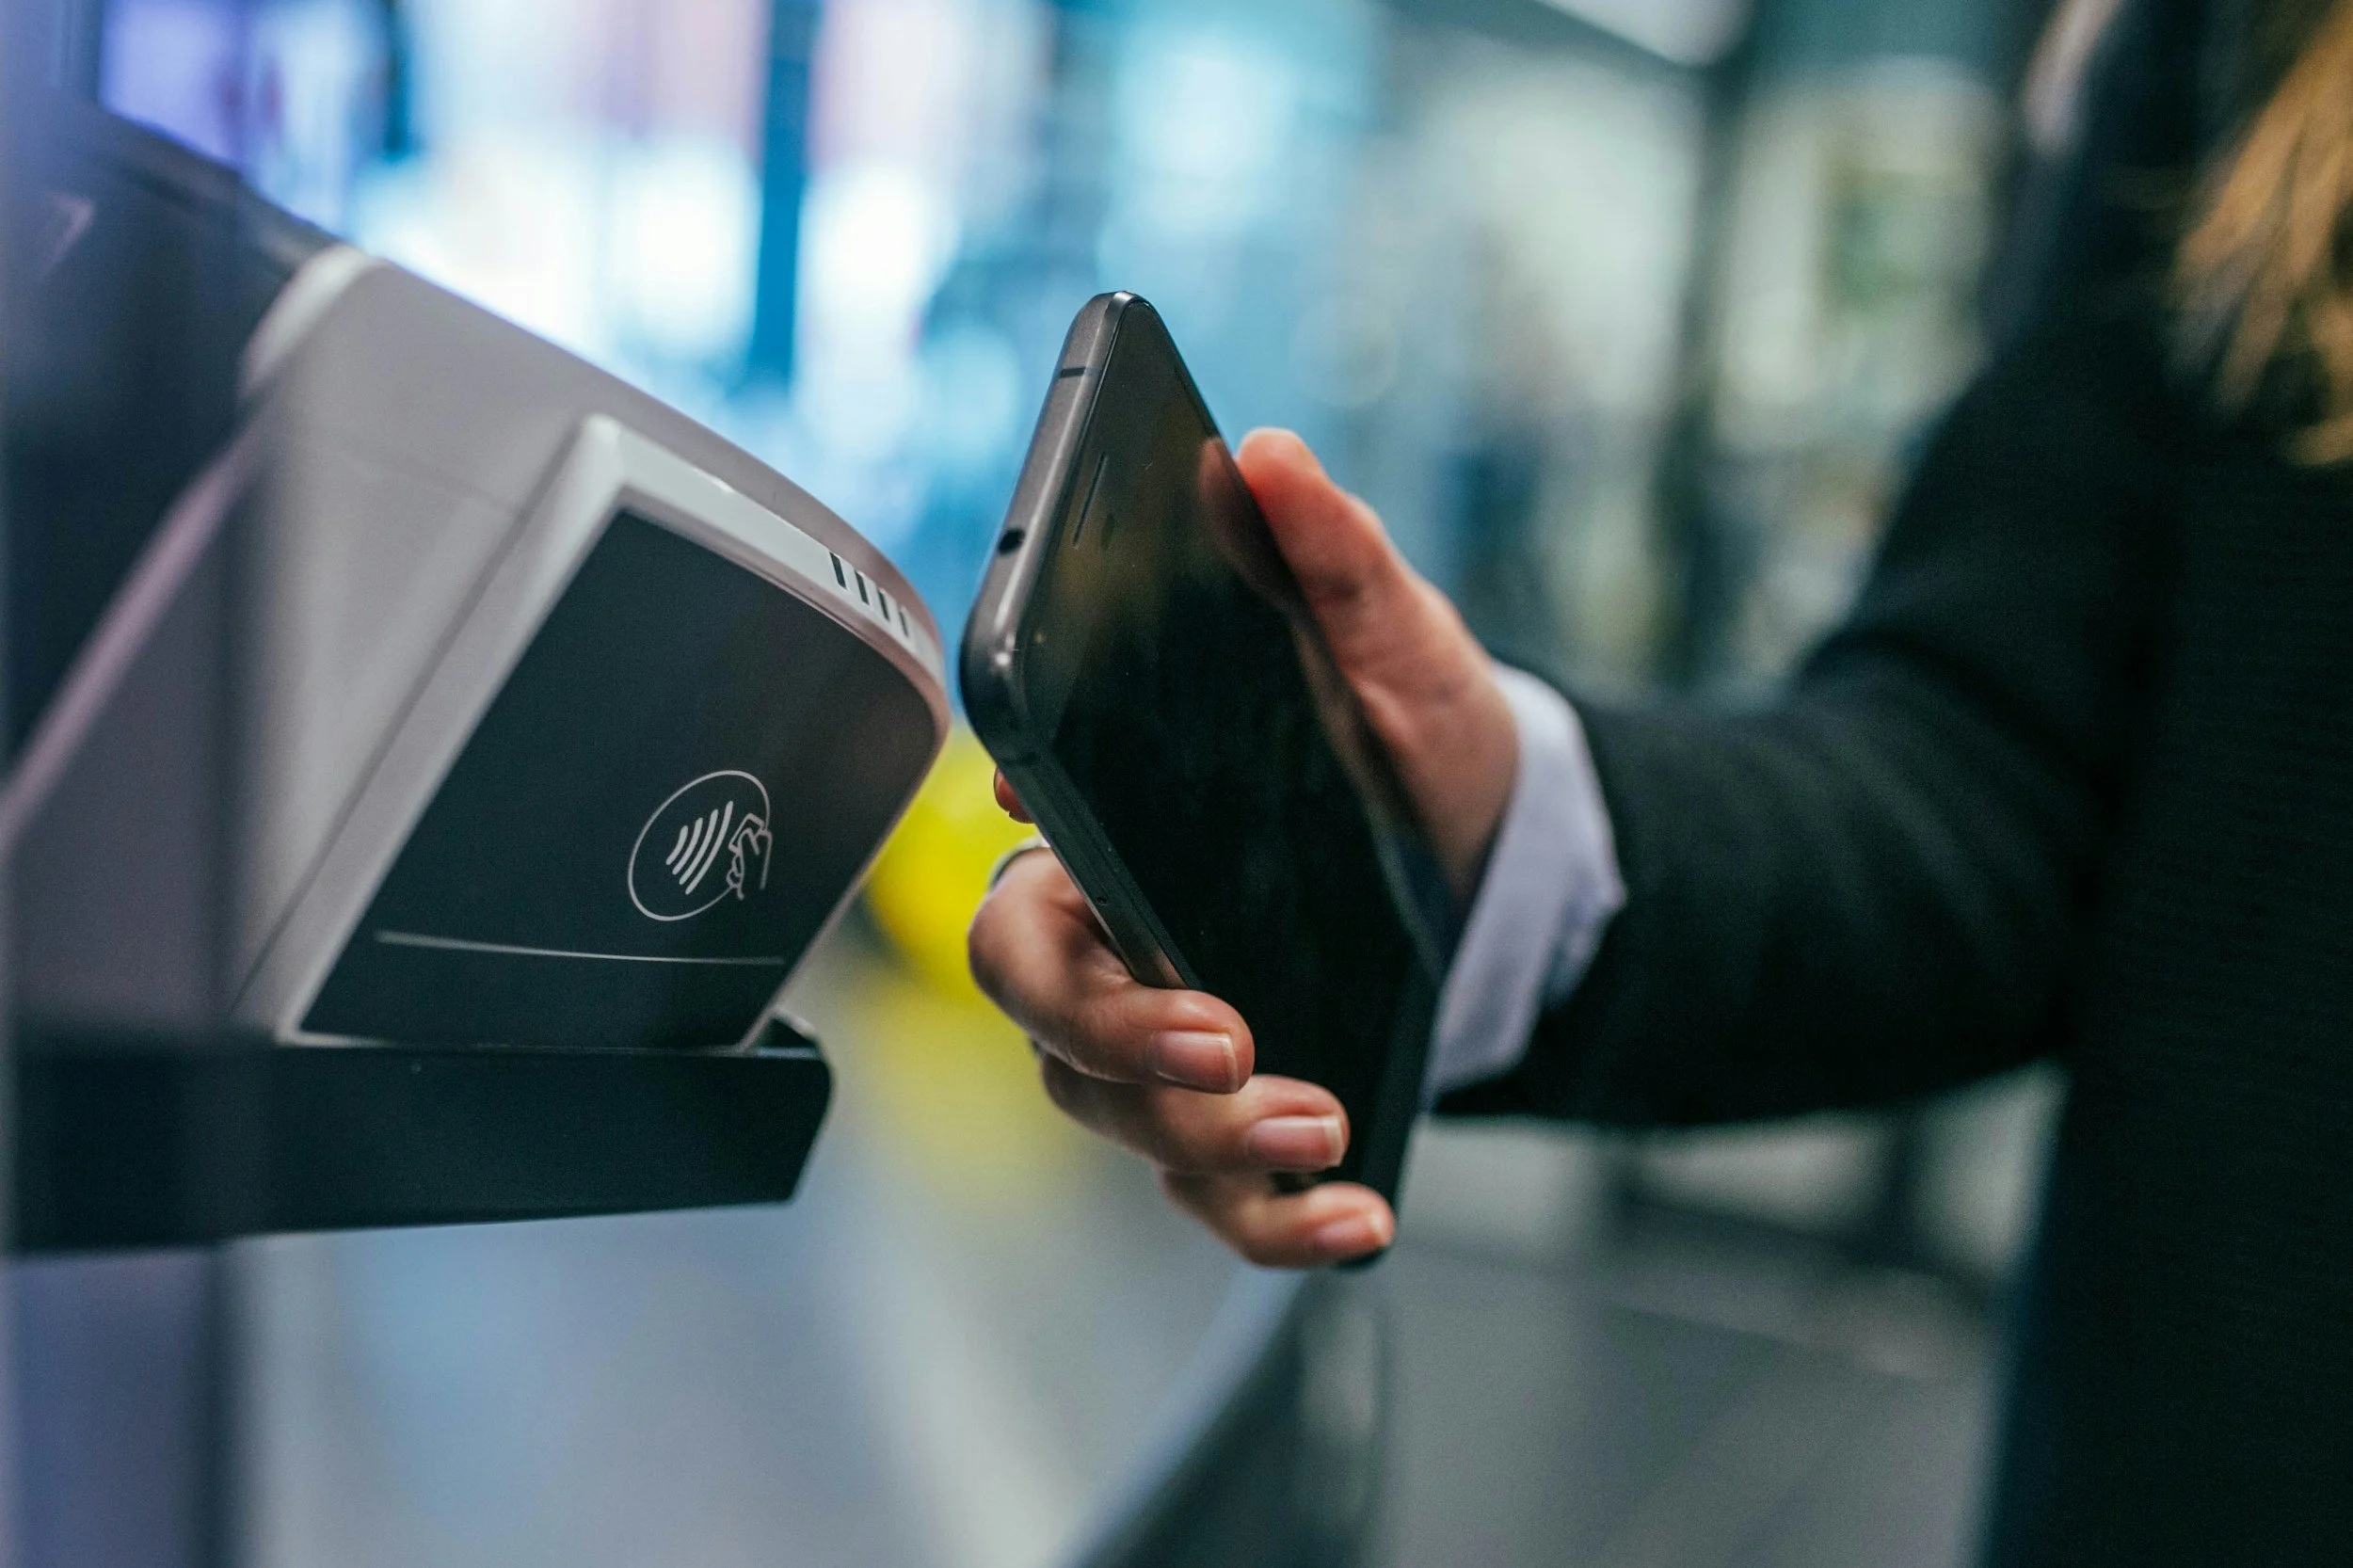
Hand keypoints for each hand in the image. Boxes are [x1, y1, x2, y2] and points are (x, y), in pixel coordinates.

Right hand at [967, 429, 1517, 1265]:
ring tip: (1323, 1121)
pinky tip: (1357, 1217)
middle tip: (1225, 1038)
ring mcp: (1169, 1040)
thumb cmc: (1415, 744)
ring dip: (1207, 1138)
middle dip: (1113, 1032)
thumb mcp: (1400, 645)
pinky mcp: (1238, 1121)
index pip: (1021, 853)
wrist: (1502, 856)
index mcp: (1123, 823)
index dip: (1029, 868)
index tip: (1064, 833)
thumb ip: (1335, 559)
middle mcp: (1118, 938)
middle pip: (1036, 1003)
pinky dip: (1274, 1224)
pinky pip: (1215, 1198)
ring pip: (1112, 1115)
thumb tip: (1271, 460)